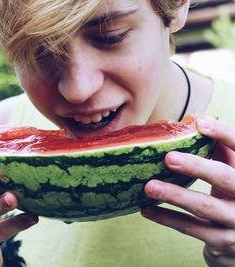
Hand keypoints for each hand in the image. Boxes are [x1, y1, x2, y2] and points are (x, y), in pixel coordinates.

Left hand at [142, 117, 234, 266]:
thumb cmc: (232, 198)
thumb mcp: (232, 174)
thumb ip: (220, 151)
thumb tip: (197, 119)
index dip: (224, 135)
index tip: (199, 123)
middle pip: (225, 178)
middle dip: (196, 166)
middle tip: (168, 158)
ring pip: (204, 206)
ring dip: (174, 195)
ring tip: (149, 186)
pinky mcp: (222, 241)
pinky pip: (191, 227)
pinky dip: (167, 218)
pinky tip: (146, 210)